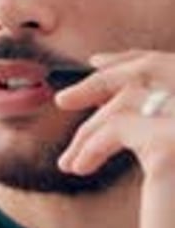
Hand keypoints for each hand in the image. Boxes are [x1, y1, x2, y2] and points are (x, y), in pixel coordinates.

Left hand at [56, 49, 174, 227]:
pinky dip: (90, 145)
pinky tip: (76, 168)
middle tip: (63, 99)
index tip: (98, 62)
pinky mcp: (170, 146)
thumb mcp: (171, 161)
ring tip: (69, 159)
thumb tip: (116, 96)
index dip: (134, 60)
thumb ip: (156, 123)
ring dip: (91, 127)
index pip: (172, 65)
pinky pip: (117, 128)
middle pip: (153, 70)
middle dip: (104, 78)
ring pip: (129, 101)